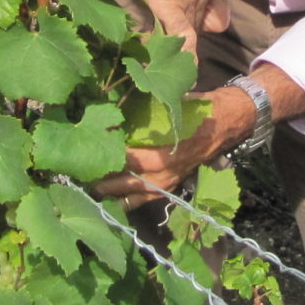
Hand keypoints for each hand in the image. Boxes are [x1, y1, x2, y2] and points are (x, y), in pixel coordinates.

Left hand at [96, 85, 256, 200]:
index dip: (107, 156)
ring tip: (90, 191)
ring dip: (112, 195)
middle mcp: (165, 173)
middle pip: (126, 182)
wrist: (225, 124)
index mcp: (164, 152)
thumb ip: (146, 107)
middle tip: (79, 176)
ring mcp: (168, 183)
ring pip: (134, 196)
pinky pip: (145, 201)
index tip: (87, 151)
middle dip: (103, 181)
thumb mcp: (171, 104)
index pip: (128, 158)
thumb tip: (115, 102)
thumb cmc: (196, 110)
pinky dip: (128, 202)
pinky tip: (111, 200)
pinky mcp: (171, 188)